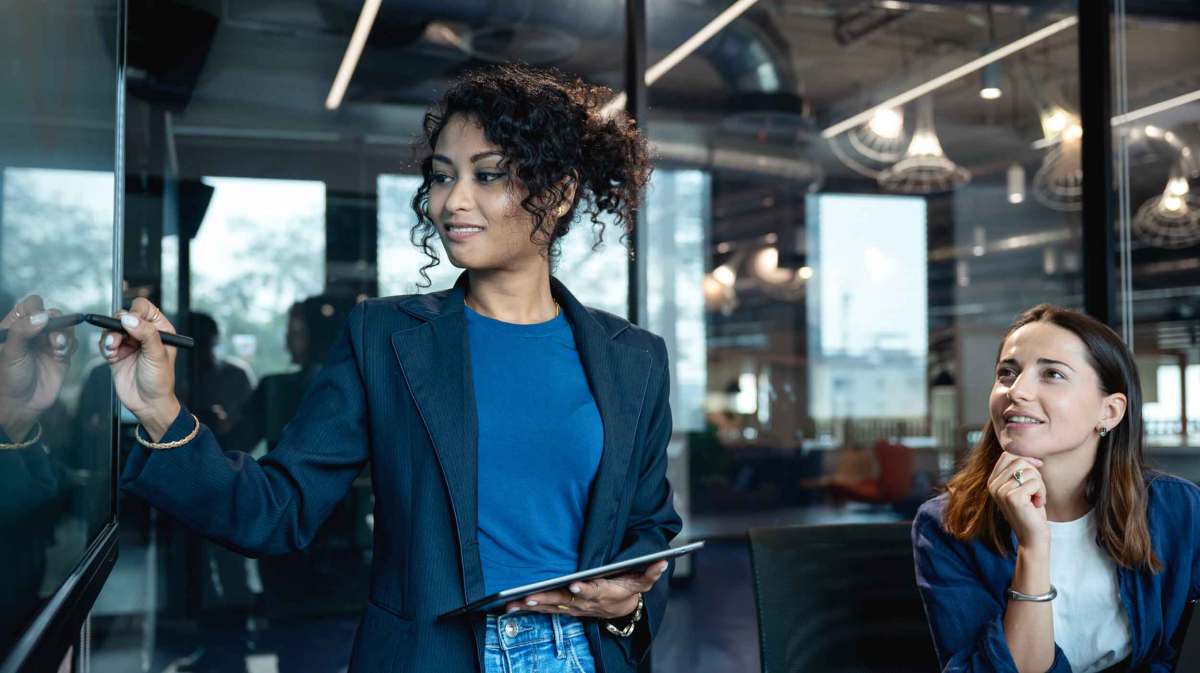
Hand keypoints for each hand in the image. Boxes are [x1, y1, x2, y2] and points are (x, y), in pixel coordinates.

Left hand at [0, 295, 76, 439]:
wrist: (20, 404)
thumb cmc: (8, 377)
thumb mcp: (11, 351)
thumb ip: (23, 330)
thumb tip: (42, 316)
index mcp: (16, 326)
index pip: (31, 305)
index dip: (37, 309)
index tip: (39, 320)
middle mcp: (34, 332)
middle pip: (52, 314)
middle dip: (55, 321)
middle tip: (51, 332)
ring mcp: (49, 343)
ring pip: (66, 327)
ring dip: (64, 334)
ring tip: (57, 346)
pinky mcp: (62, 355)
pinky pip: (73, 342)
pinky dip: (70, 345)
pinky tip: (60, 354)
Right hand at [101, 298, 179, 439]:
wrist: (148, 403)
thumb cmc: (160, 381)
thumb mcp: (157, 355)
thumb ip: (145, 334)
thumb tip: (129, 319)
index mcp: (160, 329)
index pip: (143, 308)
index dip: (134, 312)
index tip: (130, 323)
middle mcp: (143, 333)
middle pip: (124, 315)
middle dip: (117, 325)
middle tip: (118, 338)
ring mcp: (129, 343)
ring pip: (111, 328)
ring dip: (109, 337)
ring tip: (113, 349)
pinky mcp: (116, 353)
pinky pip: (104, 342)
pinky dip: (104, 347)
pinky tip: (111, 356)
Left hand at [503, 560, 667, 619]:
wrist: (623, 609)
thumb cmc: (629, 588)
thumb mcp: (644, 580)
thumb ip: (651, 571)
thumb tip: (662, 560)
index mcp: (606, 593)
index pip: (595, 590)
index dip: (586, 589)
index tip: (575, 585)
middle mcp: (589, 603)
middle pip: (568, 601)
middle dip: (550, 599)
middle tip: (532, 596)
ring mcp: (576, 608)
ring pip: (554, 607)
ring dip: (536, 605)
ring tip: (517, 602)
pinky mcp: (567, 609)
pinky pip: (548, 610)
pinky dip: (532, 608)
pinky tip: (514, 605)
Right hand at [987, 451, 1048, 550]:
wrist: (1032, 536)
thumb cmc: (1031, 510)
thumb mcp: (1021, 487)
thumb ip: (1019, 471)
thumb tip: (1030, 453)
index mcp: (992, 481)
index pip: (1007, 455)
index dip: (1026, 458)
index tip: (1038, 466)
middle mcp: (993, 485)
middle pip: (1020, 461)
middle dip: (1035, 473)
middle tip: (1037, 490)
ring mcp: (1001, 491)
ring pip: (1029, 471)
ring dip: (1040, 485)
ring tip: (1037, 498)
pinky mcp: (1013, 497)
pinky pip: (1035, 482)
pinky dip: (1042, 492)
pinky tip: (1037, 504)